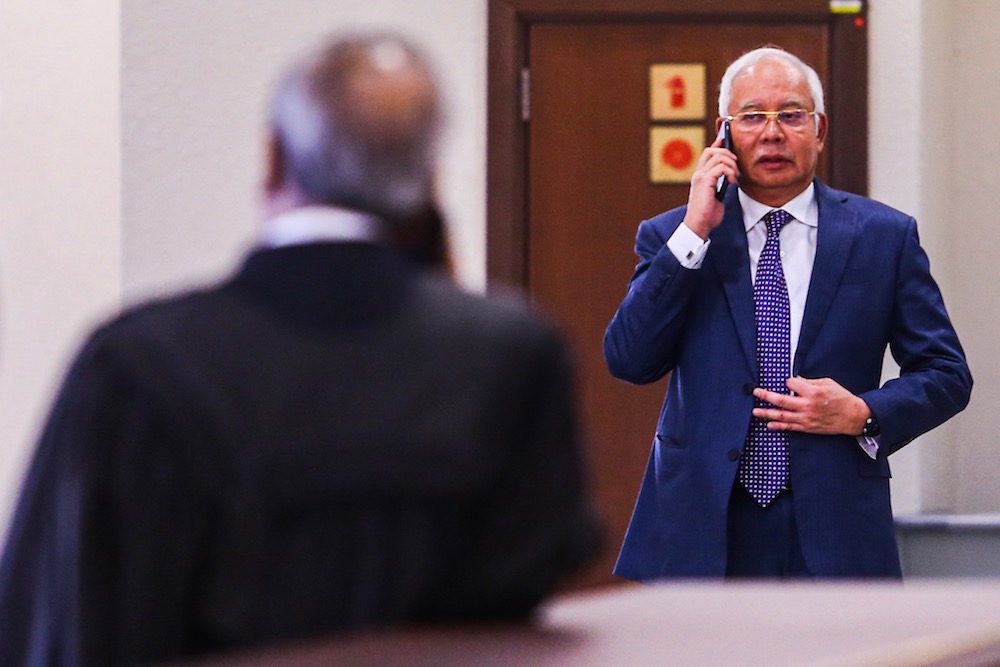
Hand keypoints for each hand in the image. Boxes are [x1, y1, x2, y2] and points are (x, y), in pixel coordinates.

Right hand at [681, 133, 737, 239]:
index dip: (717, 144)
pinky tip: (732, 181)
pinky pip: (720, 167)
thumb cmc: (707, 214)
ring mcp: (700, 176)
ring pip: (718, 156)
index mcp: (700, 176)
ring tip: (734, 176)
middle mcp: (698, 173)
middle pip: (711, 150)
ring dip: (731, 164)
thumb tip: (730, 177)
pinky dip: (729, 172)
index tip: (726, 140)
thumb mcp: (716, 195)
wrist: (699, 225)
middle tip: (735, 166)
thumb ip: (720, 184)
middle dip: (727, 153)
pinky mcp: (705, 181)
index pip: (707, 153)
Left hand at [752, 376, 869, 435]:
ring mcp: (806, 418)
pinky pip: (789, 427)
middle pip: (781, 400)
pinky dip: (778, 426)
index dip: (789, 381)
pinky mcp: (807, 427)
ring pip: (782, 416)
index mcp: (812, 392)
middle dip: (766, 396)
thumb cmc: (841, 398)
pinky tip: (769, 425)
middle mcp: (807, 406)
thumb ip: (809, 381)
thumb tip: (794, 379)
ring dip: (766, 413)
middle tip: (756, 392)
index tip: (790, 382)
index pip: (791, 383)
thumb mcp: (827, 383)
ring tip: (755, 411)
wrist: (852, 416)